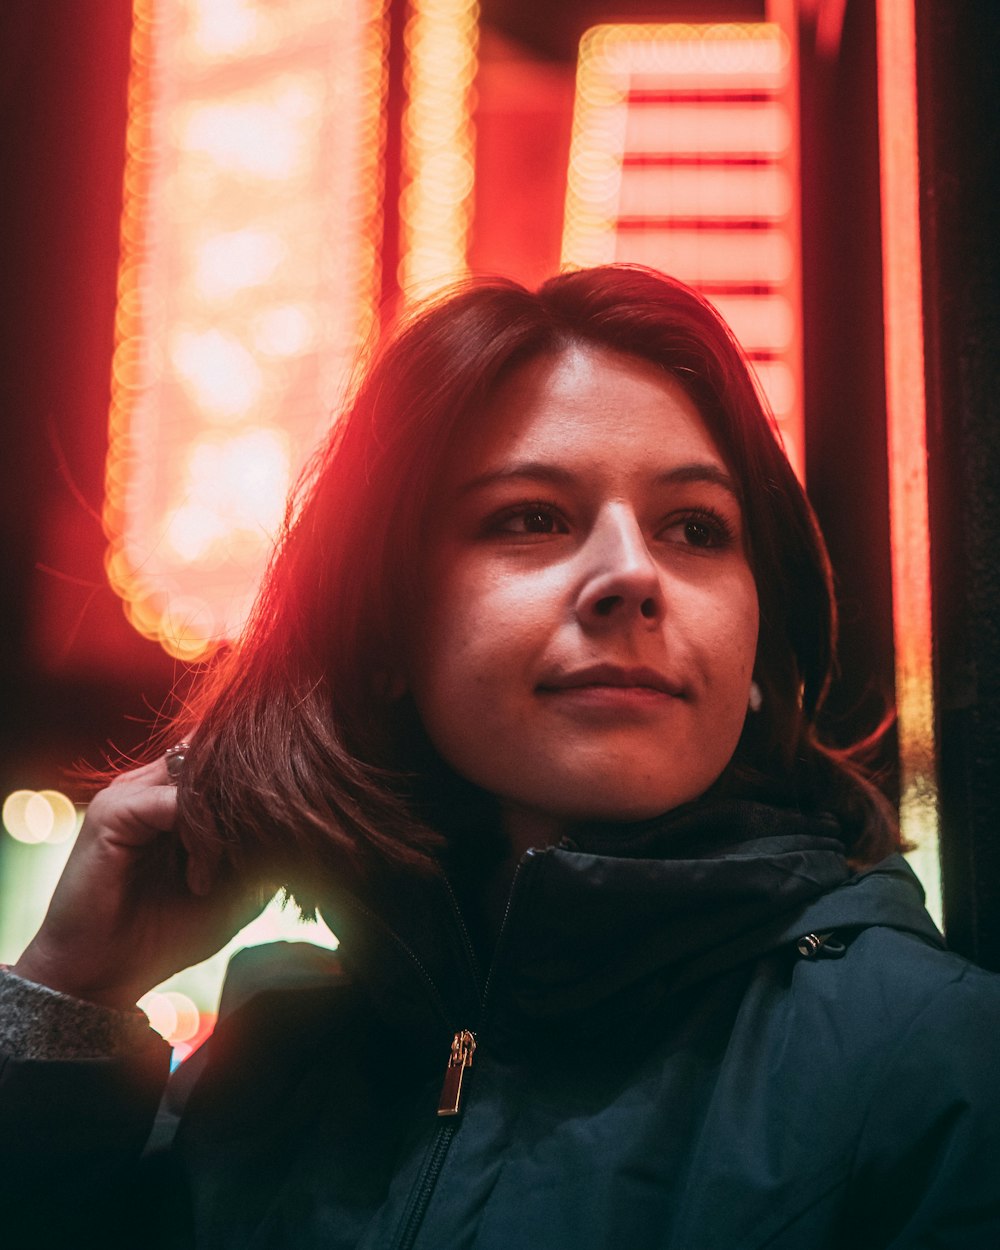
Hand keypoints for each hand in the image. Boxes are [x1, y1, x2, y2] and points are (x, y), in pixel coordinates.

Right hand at [12, 758, 261, 1008]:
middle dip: (250, 802)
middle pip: (220, 756)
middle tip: (257, 857)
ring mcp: (129, 792)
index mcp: (176, 792)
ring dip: (226, 826)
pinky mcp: (112, 812)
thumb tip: (305, 817)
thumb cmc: (168, 931)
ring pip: (204, 778)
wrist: (102, 974)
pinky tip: (200, 881)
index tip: (286, 833)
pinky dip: (202, 841)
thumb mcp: (236, 888)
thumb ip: (264, 848)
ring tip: (217, 878)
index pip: (229, 753)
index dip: (264, 786)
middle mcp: (152, 782)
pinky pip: (176, 804)